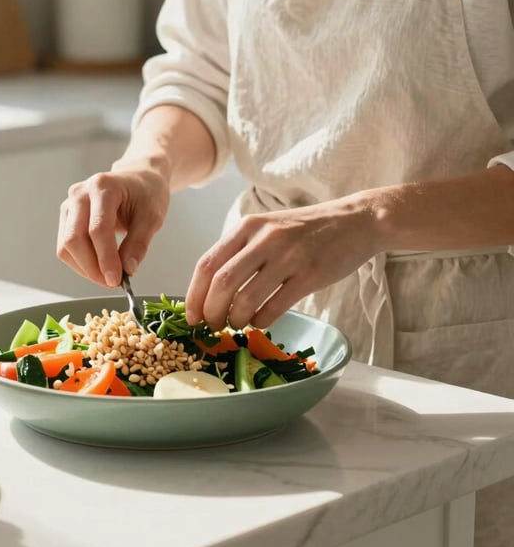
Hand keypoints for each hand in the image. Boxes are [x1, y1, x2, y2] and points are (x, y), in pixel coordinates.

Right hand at [57, 163, 170, 287]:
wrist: (138, 179)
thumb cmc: (146, 193)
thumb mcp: (152, 216)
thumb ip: (139, 243)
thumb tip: (128, 270)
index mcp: (103, 187)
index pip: (98, 229)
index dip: (105, 258)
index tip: (116, 280)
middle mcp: (80, 193)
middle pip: (75, 239)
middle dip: (92, 267)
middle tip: (113, 282)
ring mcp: (70, 204)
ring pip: (66, 246)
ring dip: (85, 268)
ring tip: (108, 276)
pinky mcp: (67, 216)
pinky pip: (66, 247)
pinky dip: (81, 263)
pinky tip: (99, 267)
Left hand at [185, 195, 379, 329]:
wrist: (354, 221)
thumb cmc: (305, 230)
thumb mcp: (266, 228)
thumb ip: (240, 250)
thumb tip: (209, 289)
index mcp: (247, 226)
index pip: (207, 264)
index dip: (194, 295)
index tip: (192, 316)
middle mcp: (264, 239)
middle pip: (221, 283)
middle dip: (211, 312)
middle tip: (214, 325)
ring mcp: (288, 257)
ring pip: (246, 299)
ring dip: (236, 319)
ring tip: (238, 324)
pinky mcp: (309, 275)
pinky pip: (274, 307)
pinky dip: (261, 321)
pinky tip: (261, 320)